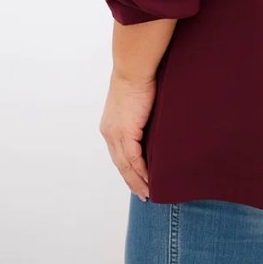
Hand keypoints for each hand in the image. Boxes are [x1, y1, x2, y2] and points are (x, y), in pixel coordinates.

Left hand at [100, 73, 156, 200]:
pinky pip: (133, 159)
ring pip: (126, 165)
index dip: (127, 170)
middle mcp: (110, 133)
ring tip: (149, 192)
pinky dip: (141, 171)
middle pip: (120, 164)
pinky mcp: (126, 132)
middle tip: (144, 194)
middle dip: (132, 181)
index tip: (137, 181)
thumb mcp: (136, 102)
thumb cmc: (138, 79)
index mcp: (110, 126)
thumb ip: (140, 117)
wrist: (134, 69)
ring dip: (137, 181)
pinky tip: (150, 179)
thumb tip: (152, 124)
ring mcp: (116, 134)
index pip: (118, 154)